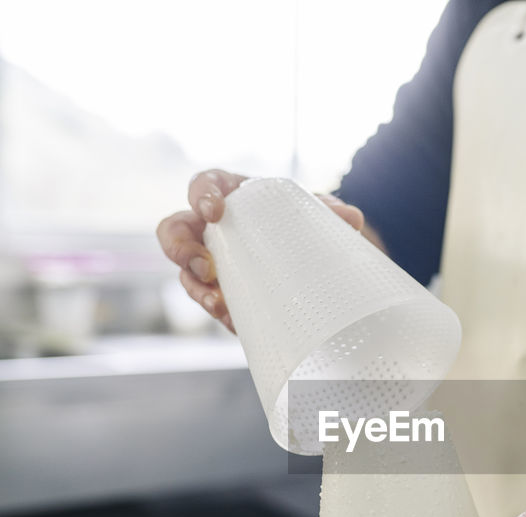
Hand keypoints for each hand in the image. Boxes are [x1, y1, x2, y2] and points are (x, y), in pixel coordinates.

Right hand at [156, 169, 366, 331]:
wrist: (305, 252)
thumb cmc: (298, 218)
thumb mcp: (315, 211)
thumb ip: (329, 211)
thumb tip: (351, 219)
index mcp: (229, 194)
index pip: (202, 185)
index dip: (200, 195)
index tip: (214, 210)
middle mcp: (210, 228)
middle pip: (174, 232)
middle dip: (181, 249)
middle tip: (207, 267)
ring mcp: (211, 262)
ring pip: (186, 274)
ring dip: (197, 290)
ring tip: (218, 304)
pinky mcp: (221, 291)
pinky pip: (210, 302)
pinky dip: (221, 313)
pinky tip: (235, 323)